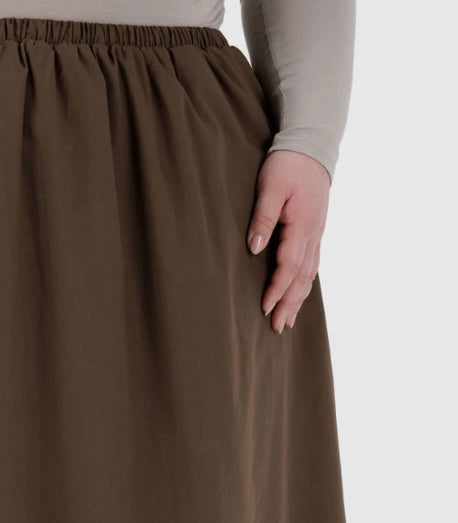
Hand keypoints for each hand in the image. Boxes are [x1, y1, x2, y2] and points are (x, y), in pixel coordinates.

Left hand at [246, 149, 329, 332]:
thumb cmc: (288, 165)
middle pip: (302, 278)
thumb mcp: (270, 187)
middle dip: (289, 304)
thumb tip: (254, 248)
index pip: (288, 266)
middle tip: (277, 327)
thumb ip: (263, 218)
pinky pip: (312, 265)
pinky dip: (305, 284)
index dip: (277, 289)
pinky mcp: (315, 232)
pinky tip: (299, 295)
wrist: (312, 146)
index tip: (264, 307)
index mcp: (302, 227)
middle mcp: (313, 235)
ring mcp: (317, 235)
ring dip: (298, 299)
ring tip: (287, 321)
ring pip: (309, 275)